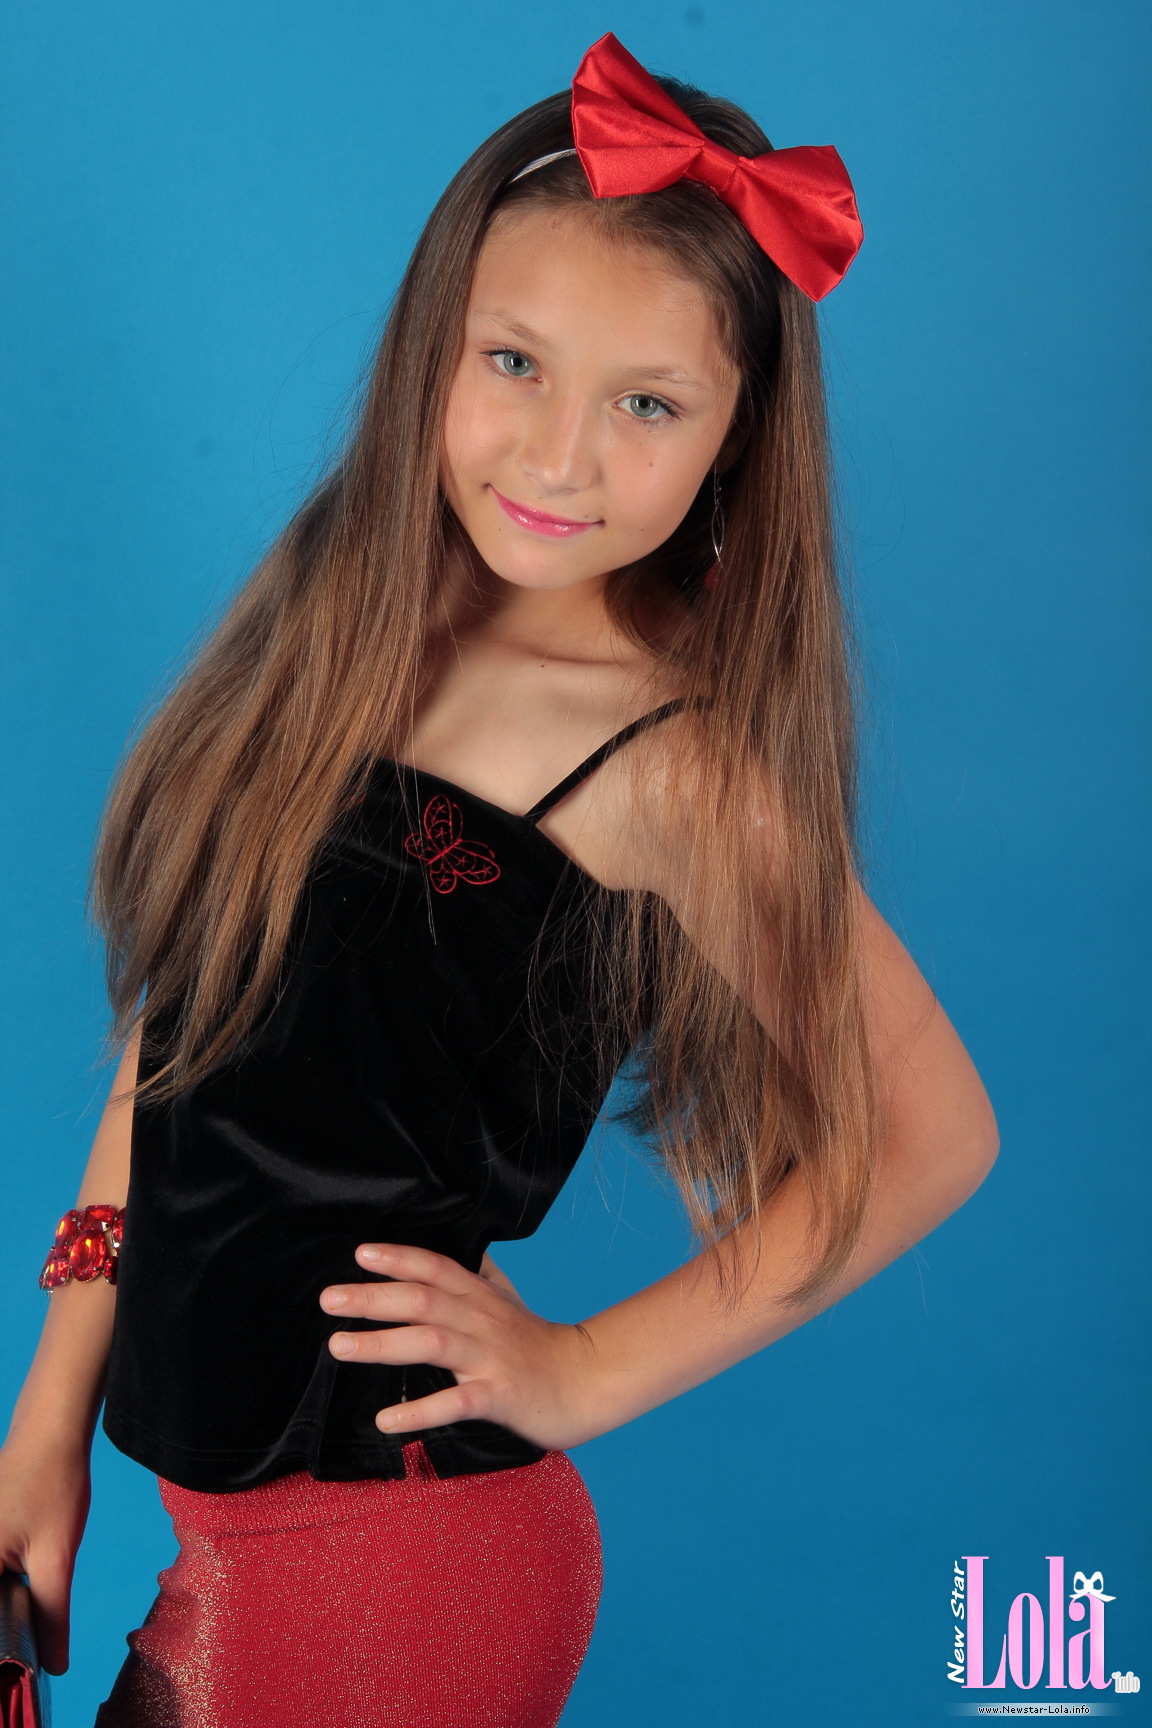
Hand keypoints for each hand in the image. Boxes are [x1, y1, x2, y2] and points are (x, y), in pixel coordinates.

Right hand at [0, 1433, 91, 1674]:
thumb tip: (56, 1667)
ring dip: (2, 1613)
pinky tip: (15, 1594)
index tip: (13, 1670)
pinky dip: (0, 1593)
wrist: (51, 1432)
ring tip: (25, 1610)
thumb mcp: (56, 1556)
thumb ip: (52, 1615)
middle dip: (2, 1633)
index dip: (1, 1651)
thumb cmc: (53, 1484)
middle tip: (28, 1638)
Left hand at [319, 1244, 598, 1450]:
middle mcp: (482, 1321)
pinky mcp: (500, 1396)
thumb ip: (483, 1277)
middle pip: (424, 1300)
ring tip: (339, 1346)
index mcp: (481, 1297)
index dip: (399, 1258)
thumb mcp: (510, 1301)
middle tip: (329, 1299)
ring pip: (432, 1342)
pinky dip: (420, 1410)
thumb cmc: (541, 1344)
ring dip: (382, 1343)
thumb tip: (466, 1251)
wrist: (587, 1381)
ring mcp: (491, 1357)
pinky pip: (457, 1402)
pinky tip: (387, 1420)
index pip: (436, 1267)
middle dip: (373, 1297)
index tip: (360, 1254)